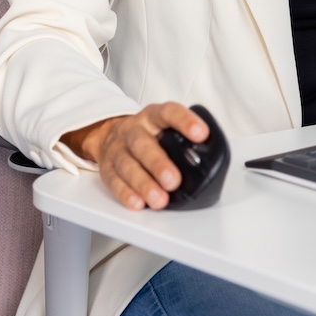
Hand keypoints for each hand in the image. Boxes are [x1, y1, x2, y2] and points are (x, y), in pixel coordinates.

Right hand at [61, 102, 207, 210]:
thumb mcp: (165, 128)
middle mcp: (133, 129)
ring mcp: (117, 148)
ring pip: (127, 165)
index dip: (185, 121)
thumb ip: (182, 140)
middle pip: (142, 143)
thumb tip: (209, 161)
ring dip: (143, 184)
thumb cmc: (149, 135)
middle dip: (158, 163)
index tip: (201, 134)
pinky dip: (126, 194)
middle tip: (174, 181)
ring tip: (160, 199)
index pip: (169, 112)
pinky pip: (114, 181)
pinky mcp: (106, 168)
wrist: (110, 135)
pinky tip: (138, 202)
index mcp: (153, 116)